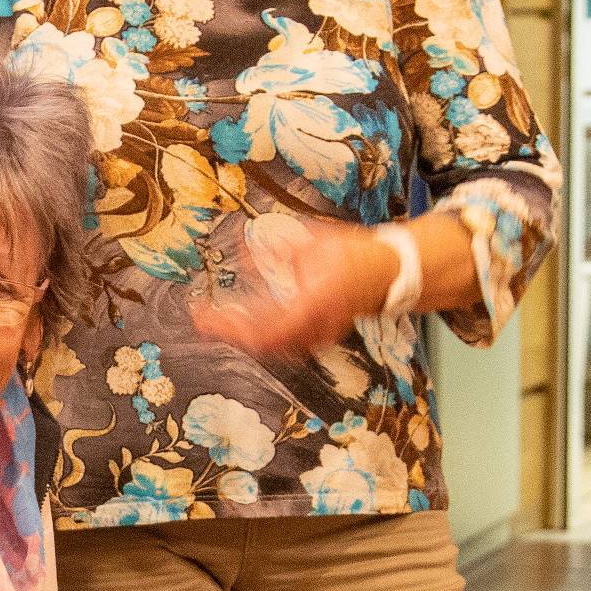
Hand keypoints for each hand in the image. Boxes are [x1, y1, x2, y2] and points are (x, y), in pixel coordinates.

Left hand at [197, 217, 390, 360]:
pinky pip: (283, 346)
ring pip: (272, 349)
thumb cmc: (352, 253)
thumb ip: (276, 248)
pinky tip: (243, 326)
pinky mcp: (319, 337)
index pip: (263, 330)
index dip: (230, 329)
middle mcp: (315, 327)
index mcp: (313, 302)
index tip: (204, 316)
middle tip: (203, 320)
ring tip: (217, 322)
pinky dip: (259, 338)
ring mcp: (319, 336)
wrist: (388, 273)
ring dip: (243, 338)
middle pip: (263, 346)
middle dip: (230, 335)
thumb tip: (238, 250)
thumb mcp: (313, 241)